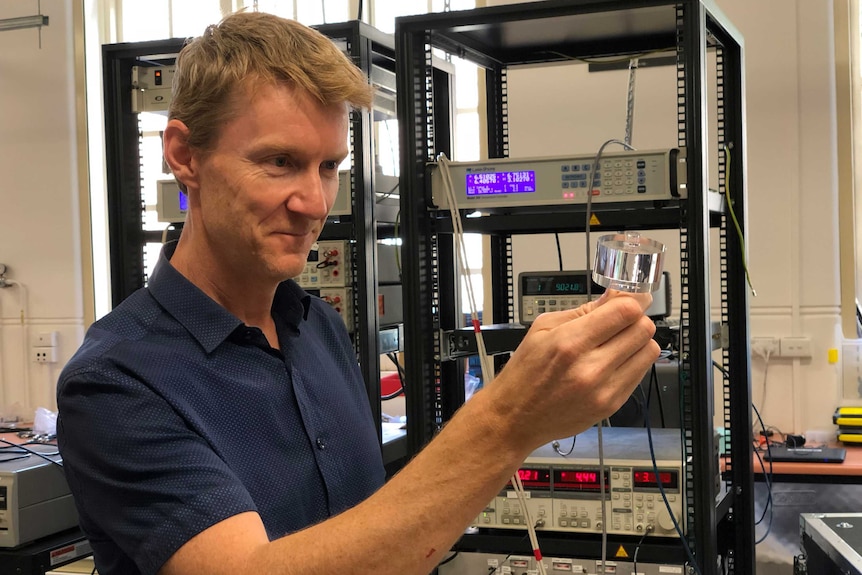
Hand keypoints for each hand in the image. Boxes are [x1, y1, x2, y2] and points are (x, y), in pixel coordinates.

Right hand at [484, 289, 660, 451]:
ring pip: (649, 351)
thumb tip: (614, 296)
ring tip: (617, 343)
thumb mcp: (542, 329)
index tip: (628, 299)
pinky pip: (641, 374)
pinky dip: (632, 362)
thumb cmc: (525, 373)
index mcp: (569, 343)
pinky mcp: (612, 405)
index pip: (626, 312)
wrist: (515, 417)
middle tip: (620, 321)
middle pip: (643, 329)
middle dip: (635, 319)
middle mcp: (591, 368)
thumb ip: (583, 311)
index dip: (632, 301)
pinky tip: (612, 362)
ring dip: (638, 342)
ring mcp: (605, 390)